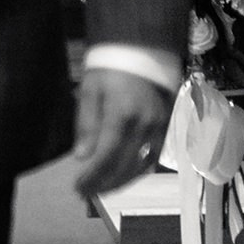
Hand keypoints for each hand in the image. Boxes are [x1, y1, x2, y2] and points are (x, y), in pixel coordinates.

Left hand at [68, 62, 171, 202]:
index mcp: (122, 114)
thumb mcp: (90, 90)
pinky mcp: (166, 127)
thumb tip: (83, 156)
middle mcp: (144, 124)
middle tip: (85, 194)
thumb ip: (86, 124)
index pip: (106, 156)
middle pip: (125, 166)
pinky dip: (138, 171)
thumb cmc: (110, 68)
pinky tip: (123, 176)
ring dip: (121, 182)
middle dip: (104, 184)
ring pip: (141, 166)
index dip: (92, 177)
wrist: (142, 49)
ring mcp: (159, 127)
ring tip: (101, 189)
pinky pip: (153, 157)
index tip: (77, 188)